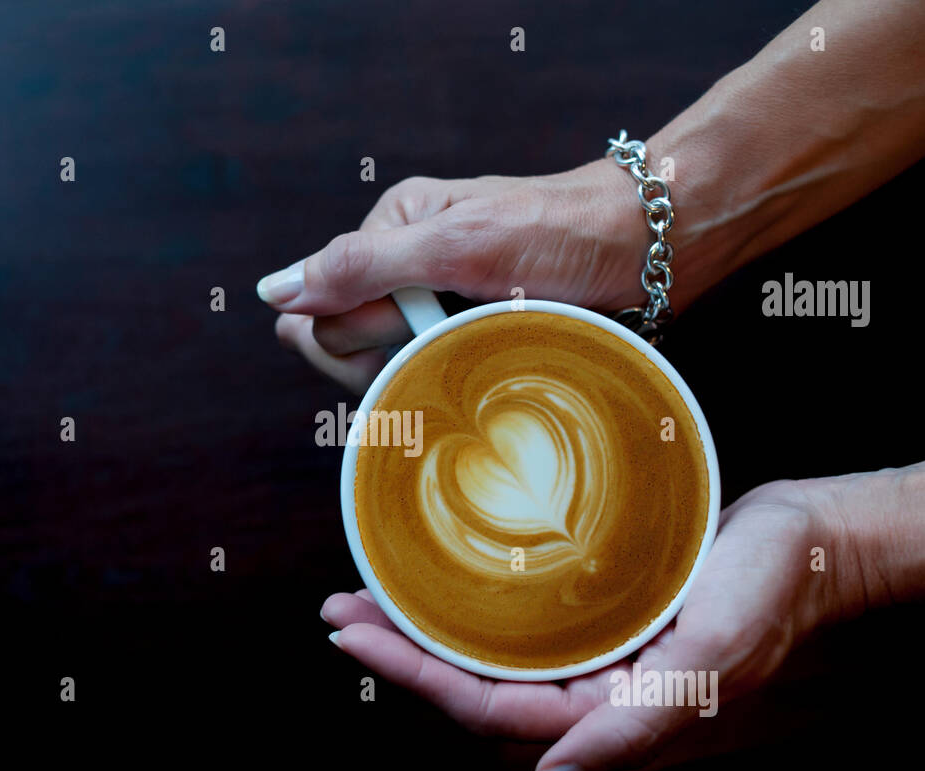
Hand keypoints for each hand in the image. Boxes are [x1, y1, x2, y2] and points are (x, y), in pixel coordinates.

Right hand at [258, 161, 648, 391]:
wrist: (651, 246)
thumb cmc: (559, 232)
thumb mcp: (456, 244)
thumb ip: (362, 268)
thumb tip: (274, 292)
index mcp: (390, 233)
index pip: (314, 316)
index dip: (351, 342)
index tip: (412, 330)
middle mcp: (405, 271)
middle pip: (347, 350)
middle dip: (392, 357)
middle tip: (459, 333)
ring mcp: (439, 308)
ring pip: (389, 373)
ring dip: (427, 373)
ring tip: (484, 348)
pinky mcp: (470, 338)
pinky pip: (431, 379)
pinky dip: (452, 384)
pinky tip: (489, 369)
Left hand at [321, 479, 846, 770]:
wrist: (818, 541)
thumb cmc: (772, 591)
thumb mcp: (707, 660)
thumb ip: (633, 727)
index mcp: (610, 711)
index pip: (489, 707)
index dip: (416, 676)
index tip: (355, 637)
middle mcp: (593, 687)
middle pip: (475, 682)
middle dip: (400, 651)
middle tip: (339, 610)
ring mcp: (595, 650)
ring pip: (491, 649)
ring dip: (426, 625)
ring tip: (366, 594)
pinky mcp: (601, 612)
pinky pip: (520, 616)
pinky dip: (472, 601)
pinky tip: (441, 578)